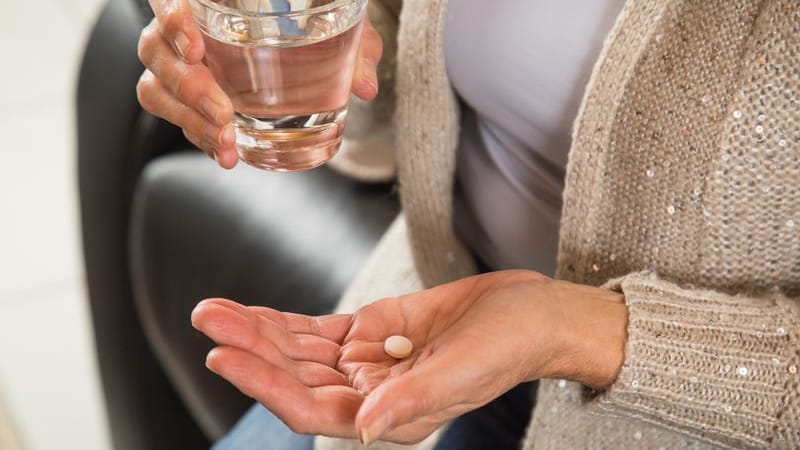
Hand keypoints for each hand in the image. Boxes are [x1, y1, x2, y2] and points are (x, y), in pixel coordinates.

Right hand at [137, 0, 382, 168]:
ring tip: (226, 141)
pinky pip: (178, 118)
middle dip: (187, 85)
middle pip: (155, 49)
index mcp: (212, 1)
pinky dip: (201, 138)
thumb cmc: (314, 26)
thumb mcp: (340, 31)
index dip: (172, 19)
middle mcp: (186, 30)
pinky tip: (227, 153)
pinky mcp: (188, 98)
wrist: (311, 48)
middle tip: (224, 112)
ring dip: (188, 119)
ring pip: (155, 88)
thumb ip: (355, 49)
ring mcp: (181, 65)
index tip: (196, 48)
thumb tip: (365, 86)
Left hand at [191, 271, 626, 444]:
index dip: (263, 383)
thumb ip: (411, 400)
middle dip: (249, 347)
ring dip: (258, 331)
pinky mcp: (372, 331)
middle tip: (208, 316)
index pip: (310, 406)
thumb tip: (360, 427)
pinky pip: (318, 331)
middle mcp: (370, 394)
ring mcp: (367, 362)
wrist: (530, 313)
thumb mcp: (463, 370)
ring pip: (299, 350)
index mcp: (388, 415)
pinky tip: (255, 313)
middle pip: (294, 374)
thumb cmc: (508, 345)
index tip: (222, 355)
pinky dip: (285, 322)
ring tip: (216, 309)